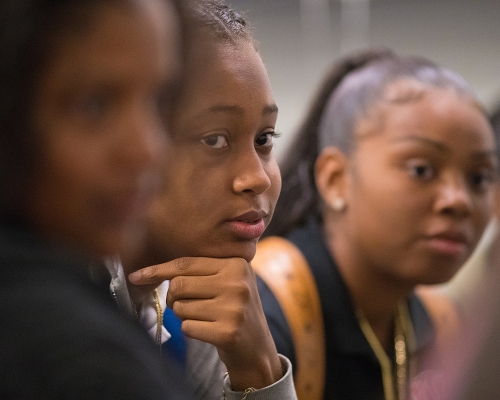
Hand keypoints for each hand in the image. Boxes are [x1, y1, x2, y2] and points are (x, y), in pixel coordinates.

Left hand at [128, 257, 282, 389]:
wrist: (257, 346)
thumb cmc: (233, 308)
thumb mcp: (227, 281)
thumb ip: (199, 271)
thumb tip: (149, 271)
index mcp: (236, 263)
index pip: (186, 263)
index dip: (158, 270)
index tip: (136, 276)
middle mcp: (237, 282)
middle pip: (179, 285)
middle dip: (174, 298)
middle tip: (186, 305)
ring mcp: (234, 307)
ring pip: (180, 307)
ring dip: (184, 315)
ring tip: (206, 318)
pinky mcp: (228, 332)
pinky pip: (187, 327)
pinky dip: (191, 330)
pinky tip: (209, 331)